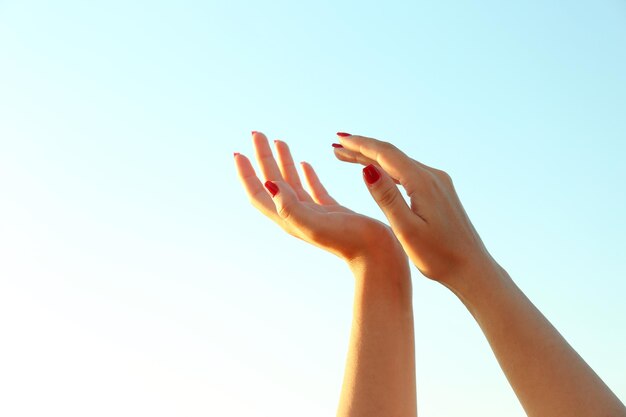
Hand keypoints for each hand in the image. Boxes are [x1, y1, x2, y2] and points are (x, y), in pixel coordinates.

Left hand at [234, 132, 405, 265]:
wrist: (377, 258)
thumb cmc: (348, 243)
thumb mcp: (315, 224)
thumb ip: (291, 207)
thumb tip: (269, 184)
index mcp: (289, 218)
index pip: (259, 193)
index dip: (246, 174)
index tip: (239, 152)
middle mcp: (297, 215)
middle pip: (272, 182)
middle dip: (263, 157)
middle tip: (257, 133)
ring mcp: (314, 213)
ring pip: (292, 182)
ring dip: (282, 161)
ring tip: (278, 141)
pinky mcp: (331, 212)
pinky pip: (313, 189)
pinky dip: (306, 174)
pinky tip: (303, 163)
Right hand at [334, 133, 493, 285]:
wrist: (472, 268)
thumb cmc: (438, 256)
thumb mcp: (407, 229)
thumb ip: (386, 197)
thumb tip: (366, 168)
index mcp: (423, 183)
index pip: (385, 154)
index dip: (359, 145)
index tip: (338, 140)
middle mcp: (433, 176)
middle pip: (391, 154)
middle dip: (362, 149)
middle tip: (336, 148)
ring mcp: (438, 182)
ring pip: (399, 162)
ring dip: (373, 158)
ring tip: (348, 157)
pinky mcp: (440, 191)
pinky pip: (408, 172)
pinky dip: (388, 169)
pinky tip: (378, 172)